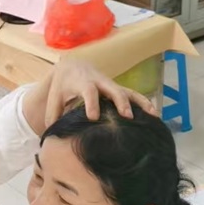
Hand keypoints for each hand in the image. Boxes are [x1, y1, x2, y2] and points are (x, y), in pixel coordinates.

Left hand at [23, 59, 155, 133]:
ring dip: (139, 102)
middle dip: (120, 102)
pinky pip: (134, 95)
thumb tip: (48, 138)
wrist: (72, 66)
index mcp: (82, 83)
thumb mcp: (54, 99)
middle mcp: (99, 82)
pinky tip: (155, 114)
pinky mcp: (118, 89)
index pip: (88, 91)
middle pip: (113, 89)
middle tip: (126, 116)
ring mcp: (111, 85)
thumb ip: (52, 117)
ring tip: (152, 115)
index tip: (93, 117)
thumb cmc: (62, 87)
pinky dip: (145, 103)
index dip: (91, 103)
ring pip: (128, 91)